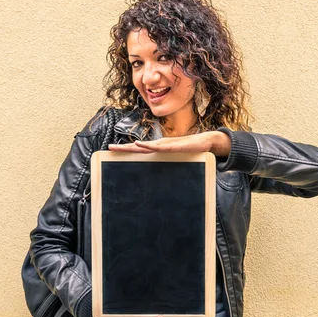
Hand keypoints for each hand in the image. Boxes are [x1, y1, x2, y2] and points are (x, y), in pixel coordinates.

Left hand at [108, 131, 230, 156]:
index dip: (128, 150)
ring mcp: (168, 144)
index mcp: (160, 148)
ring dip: (134, 146)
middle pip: (139, 147)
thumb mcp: (179, 157)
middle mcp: (161, 145)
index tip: (114, 151)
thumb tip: (164, 174)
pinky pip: (161, 146)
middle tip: (109, 148)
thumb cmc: (193, 149)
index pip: (141, 150)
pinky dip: (151, 146)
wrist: (208, 142)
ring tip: (122, 146)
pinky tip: (142, 144)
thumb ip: (171, 160)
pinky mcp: (176, 145)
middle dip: (125, 148)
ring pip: (147, 146)